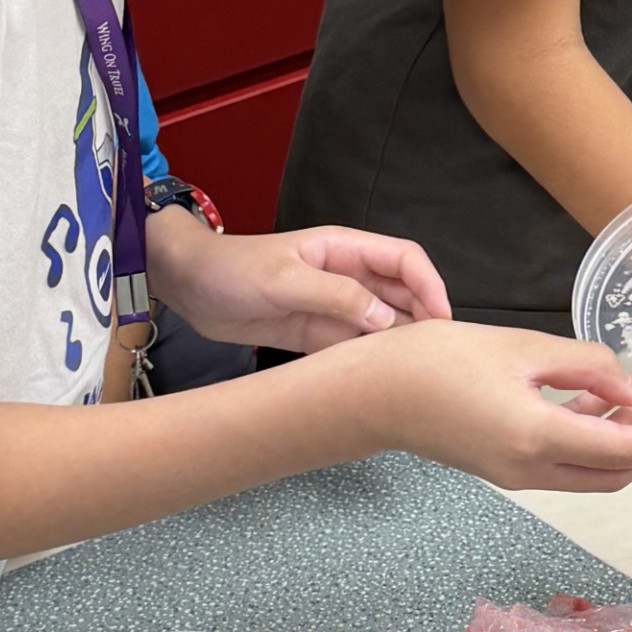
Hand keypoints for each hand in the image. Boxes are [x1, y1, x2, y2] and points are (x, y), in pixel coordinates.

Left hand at [146, 208, 449, 351]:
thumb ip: (338, 297)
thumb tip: (387, 320)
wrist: (189, 287)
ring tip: (411, 374)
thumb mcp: (286, 280)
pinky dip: (368, 361)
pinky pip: (352, 347)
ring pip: (380, 324)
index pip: (404, 260)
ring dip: (396, 344)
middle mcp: (347, 277)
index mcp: (345, 250)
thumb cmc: (234, 271)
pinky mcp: (315, 334)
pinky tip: (376, 381)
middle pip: (400, 294)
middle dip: (421, 319)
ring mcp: (332, 306)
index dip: (430, 285)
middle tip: (433, 358)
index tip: (442, 320)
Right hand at [351, 321, 631, 492]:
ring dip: (619, 442)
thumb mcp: (522, 348)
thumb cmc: (441, 361)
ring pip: (588, 471)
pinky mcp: (502, 467)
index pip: (624, 451)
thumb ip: (585, 367)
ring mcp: (516, 475)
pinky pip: (562, 463)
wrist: (376, 393)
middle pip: (612, 473)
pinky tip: (593, 401)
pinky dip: (588, 439)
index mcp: (539, 438)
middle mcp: (532, 469)